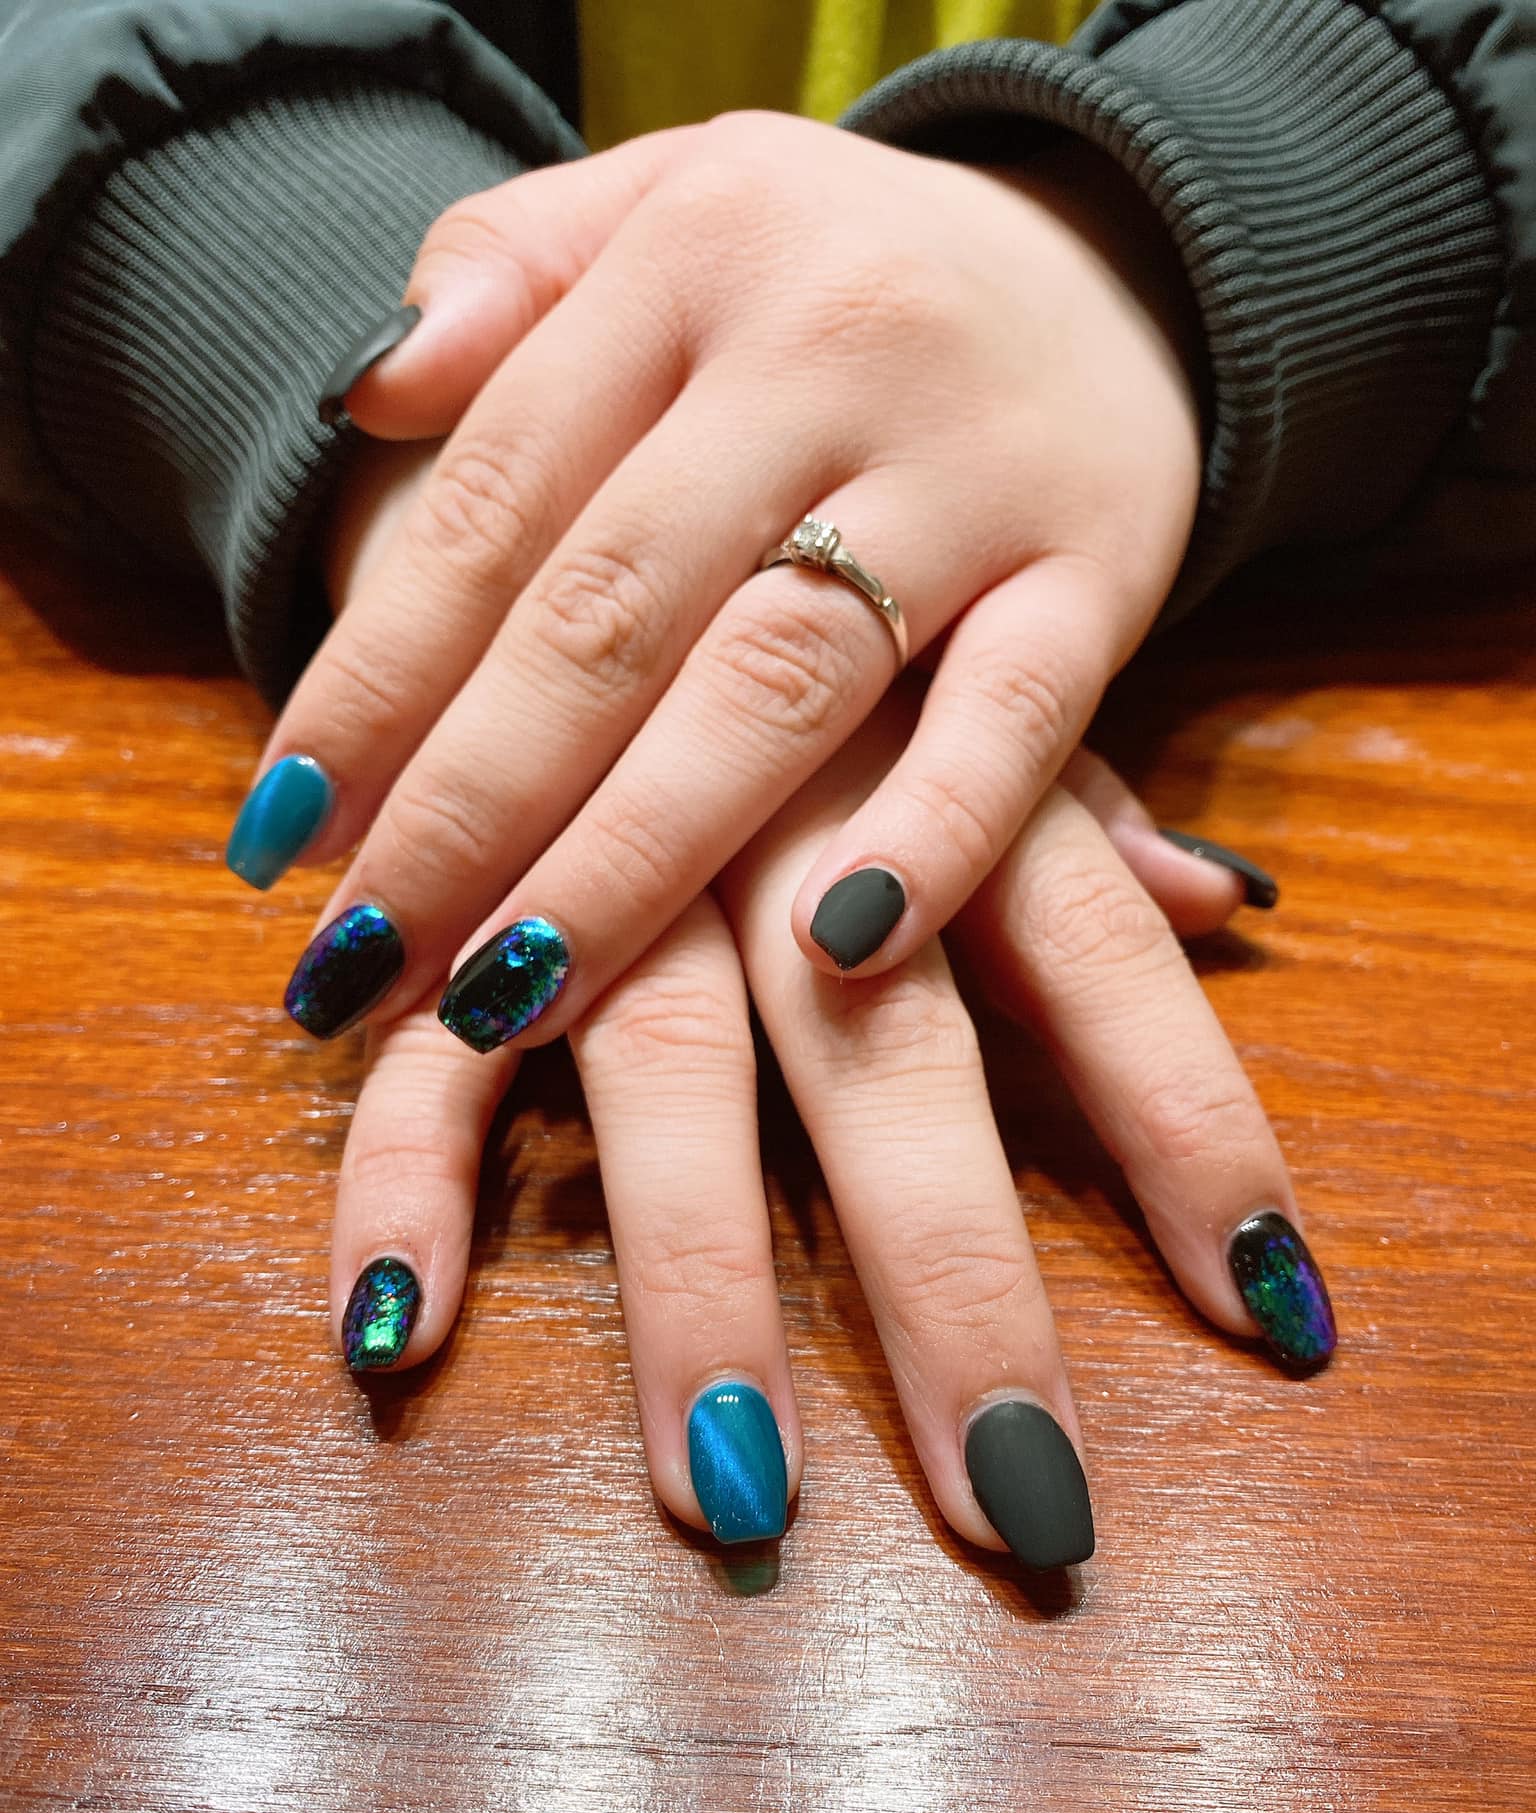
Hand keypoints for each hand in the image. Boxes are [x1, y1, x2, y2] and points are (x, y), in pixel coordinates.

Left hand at [244, 116, 1204, 1053]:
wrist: (1118, 255)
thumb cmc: (842, 271)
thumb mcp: (666, 201)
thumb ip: (505, 270)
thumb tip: (364, 396)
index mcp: (686, 260)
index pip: (492, 498)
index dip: (375, 678)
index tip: (288, 836)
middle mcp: (822, 352)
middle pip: (607, 611)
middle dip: (468, 808)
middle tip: (367, 961)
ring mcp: (970, 469)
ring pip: (777, 683)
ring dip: (632, 860)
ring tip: (510, 997)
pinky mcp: (1101, 569)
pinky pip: (1019, 718)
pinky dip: (932, 835)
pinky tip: (834, 953)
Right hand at [319, 459, 1330, 1571]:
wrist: (584, 361)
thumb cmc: (800, 540)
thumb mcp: (951, 644)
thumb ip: (1074, 799)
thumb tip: (1234, 907)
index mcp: (935, 749)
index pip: (1095, 957)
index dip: (1192, 1127)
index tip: (1279, 1320)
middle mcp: (796, 812)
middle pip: (897, 1067)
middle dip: (959, 1282)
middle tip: (1027, 1509)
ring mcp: (620, 849)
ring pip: (666, 1073)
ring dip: (695, 1279)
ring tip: (731, 1485)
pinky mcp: (463, 874)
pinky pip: (428, 1042)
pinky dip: (406, 1172)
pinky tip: (397, 1329)